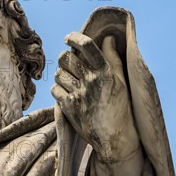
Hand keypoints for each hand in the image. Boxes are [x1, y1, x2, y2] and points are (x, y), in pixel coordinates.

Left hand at [52, 32, 139, 162]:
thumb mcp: (121, 82)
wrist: (114, 138)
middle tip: (69, 64)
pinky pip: (55, 90)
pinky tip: (67, 94)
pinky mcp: (68, 108)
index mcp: (106, 73)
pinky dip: (58, 90)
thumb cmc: (120, 108)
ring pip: (59, 74)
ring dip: (62, 75)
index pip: (87, 46)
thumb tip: (108, 38)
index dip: (75, 38)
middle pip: (66, 58)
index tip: (68, 38)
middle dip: (66, 58)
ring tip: (70, 82)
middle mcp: (91, 82)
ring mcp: (78, 95)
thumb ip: (113, 58)